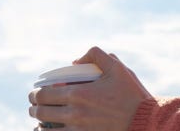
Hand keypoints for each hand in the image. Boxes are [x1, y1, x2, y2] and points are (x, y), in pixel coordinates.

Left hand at [28, 46, 153, 130]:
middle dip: (33, 109)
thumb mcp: (117, 68)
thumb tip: (75, 61)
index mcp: (78, 94)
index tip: (34, 94)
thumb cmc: (132, 95)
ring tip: (39, 121)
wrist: (146, 122)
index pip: (44, 95)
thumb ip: (96, 55)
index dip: (34, 94)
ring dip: (39, 124)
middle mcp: (74, 114)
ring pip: (47, 130)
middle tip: (34, 106)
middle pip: (41, 113)